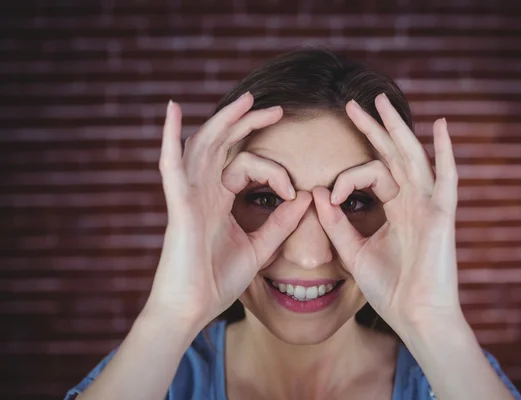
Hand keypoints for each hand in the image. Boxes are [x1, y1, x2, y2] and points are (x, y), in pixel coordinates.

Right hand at [143, 94, 311, 328]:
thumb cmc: (217, 280)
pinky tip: (172, 110)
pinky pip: (170, 165)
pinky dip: (168, 136)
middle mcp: (203, 191)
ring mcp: (189, 195)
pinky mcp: (179, 205)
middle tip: (276, 108)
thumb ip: (279, 223)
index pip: (247, 165)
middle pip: (223, 144)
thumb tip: (304, 198)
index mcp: (219, 200)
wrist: (192, 309)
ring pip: (203, 145)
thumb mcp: (258, 247)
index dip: (275, 171)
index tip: (294, 191)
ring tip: (246, 100)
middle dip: (248, 123)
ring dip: (223, 120)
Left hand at [313, 93, 460, 333]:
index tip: (328, 197)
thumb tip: (316, 193)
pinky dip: (446, 153)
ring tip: (382, 102)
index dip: (345, 178)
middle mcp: (413, 201)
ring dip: (398, 128)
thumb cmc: (390, 289)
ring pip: (413, 157)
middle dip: (373, 128)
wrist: (415, 318)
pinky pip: (447, 179)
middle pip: (392, 154)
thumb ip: (336, 223)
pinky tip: (442, 126)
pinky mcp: (441, 217)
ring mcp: (428, 206)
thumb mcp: (354, 252)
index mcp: (395, 209)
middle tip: (354, 103)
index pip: (370, 173)